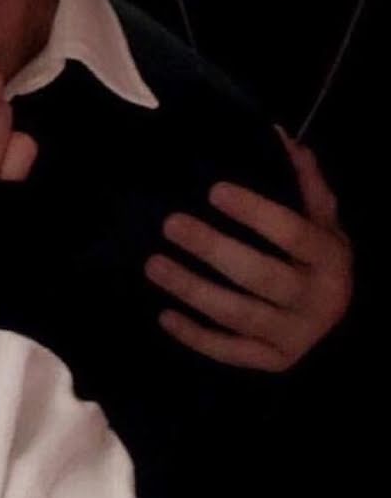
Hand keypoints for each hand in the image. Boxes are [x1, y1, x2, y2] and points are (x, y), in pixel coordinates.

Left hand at [145, 132, 352, 371]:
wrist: (343, 319)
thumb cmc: (319, 256)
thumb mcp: (322, 217)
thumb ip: (303, 180)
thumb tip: (278, 136)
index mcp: (330, 258)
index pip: (292, 233)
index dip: (254, 212)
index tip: (213, 190)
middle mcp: (317, 301)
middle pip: (261, 275)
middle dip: (213, 249)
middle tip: (170, 224)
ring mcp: (295, 336)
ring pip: (239, 315)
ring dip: (193, 290)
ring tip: (153, 264)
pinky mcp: (273, 362)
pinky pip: (231, 352)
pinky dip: (197, 337)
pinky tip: (164, 315)